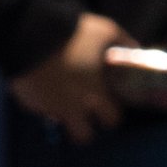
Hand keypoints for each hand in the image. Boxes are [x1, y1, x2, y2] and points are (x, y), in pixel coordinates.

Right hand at [11, 13, 132, 143]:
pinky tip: (44, 87)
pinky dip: (44, 103)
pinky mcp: (30, 102)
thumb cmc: (74, 33)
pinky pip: (40, 110)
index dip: (111, 114)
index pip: (112, 119)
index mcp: (95, 93)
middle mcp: (74, 107)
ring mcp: (50, 107)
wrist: (33, 33)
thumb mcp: (105, 31)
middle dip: (87, 127)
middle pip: (84, 136)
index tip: (108, 106)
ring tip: (64, 105)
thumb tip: (136, 48)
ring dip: (64, 119)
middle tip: (86, 113)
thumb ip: (122, 42)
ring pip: (60, 126)